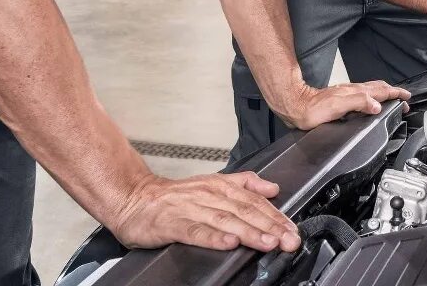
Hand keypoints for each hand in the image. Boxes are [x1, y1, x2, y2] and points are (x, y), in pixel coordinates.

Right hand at [109, 171, 299, 252]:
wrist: (134, 199)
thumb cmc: (174, 197)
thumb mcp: (213, 183)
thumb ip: (244, 184)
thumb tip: (272, 189)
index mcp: (220, 186)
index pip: (254, 201)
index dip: (275, 216)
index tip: (292, 230)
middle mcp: (208, 195)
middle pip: (245, 210)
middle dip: (270, 226)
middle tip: (288, 239)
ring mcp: (191, 208)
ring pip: (225, 220)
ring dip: (249, 232)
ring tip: (267, 242)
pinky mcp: (173, 223)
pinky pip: (196, 230)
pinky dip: (214, 237)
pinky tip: (229, 243)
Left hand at [274, 80, 410, 130]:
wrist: (296, 106)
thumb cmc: (313, 110)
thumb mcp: (338, 107)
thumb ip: (359, 103)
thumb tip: (377, 105)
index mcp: (356, 93)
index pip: (380, 91)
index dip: (395, 93)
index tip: (406, 97)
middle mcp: (352, 91)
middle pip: (378, 88)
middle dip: (393, 92)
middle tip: (403, 98)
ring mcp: (347, 93)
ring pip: (370, 90)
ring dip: (383, 93)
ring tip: (391, 97)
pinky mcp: (341, 98)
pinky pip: (362, 94)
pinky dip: (372, 96)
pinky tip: (369, 101)